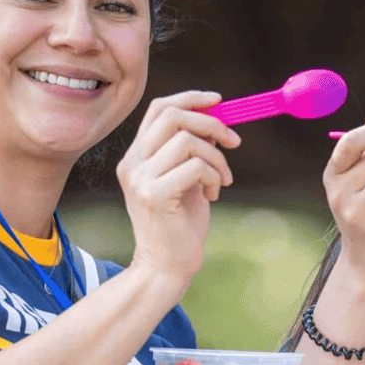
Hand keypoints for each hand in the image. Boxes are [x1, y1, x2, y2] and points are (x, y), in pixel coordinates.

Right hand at [118, 91, 239, 286]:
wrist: (166, 266)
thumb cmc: (180, 224)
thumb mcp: (187, 179)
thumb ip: (193, 150)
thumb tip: (217, 121)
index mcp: (136, 156)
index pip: (159, 109)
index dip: (191, 98)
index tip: (219, 101)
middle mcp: (132, 163)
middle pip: (172, 117)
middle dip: (211, 123)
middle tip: (233, 142)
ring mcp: (140, 179)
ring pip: (187, 141)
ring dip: (216, 158)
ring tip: (221, 180)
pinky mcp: (154, 196)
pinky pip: (195, 167)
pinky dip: (214, 176)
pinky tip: (213, 195)